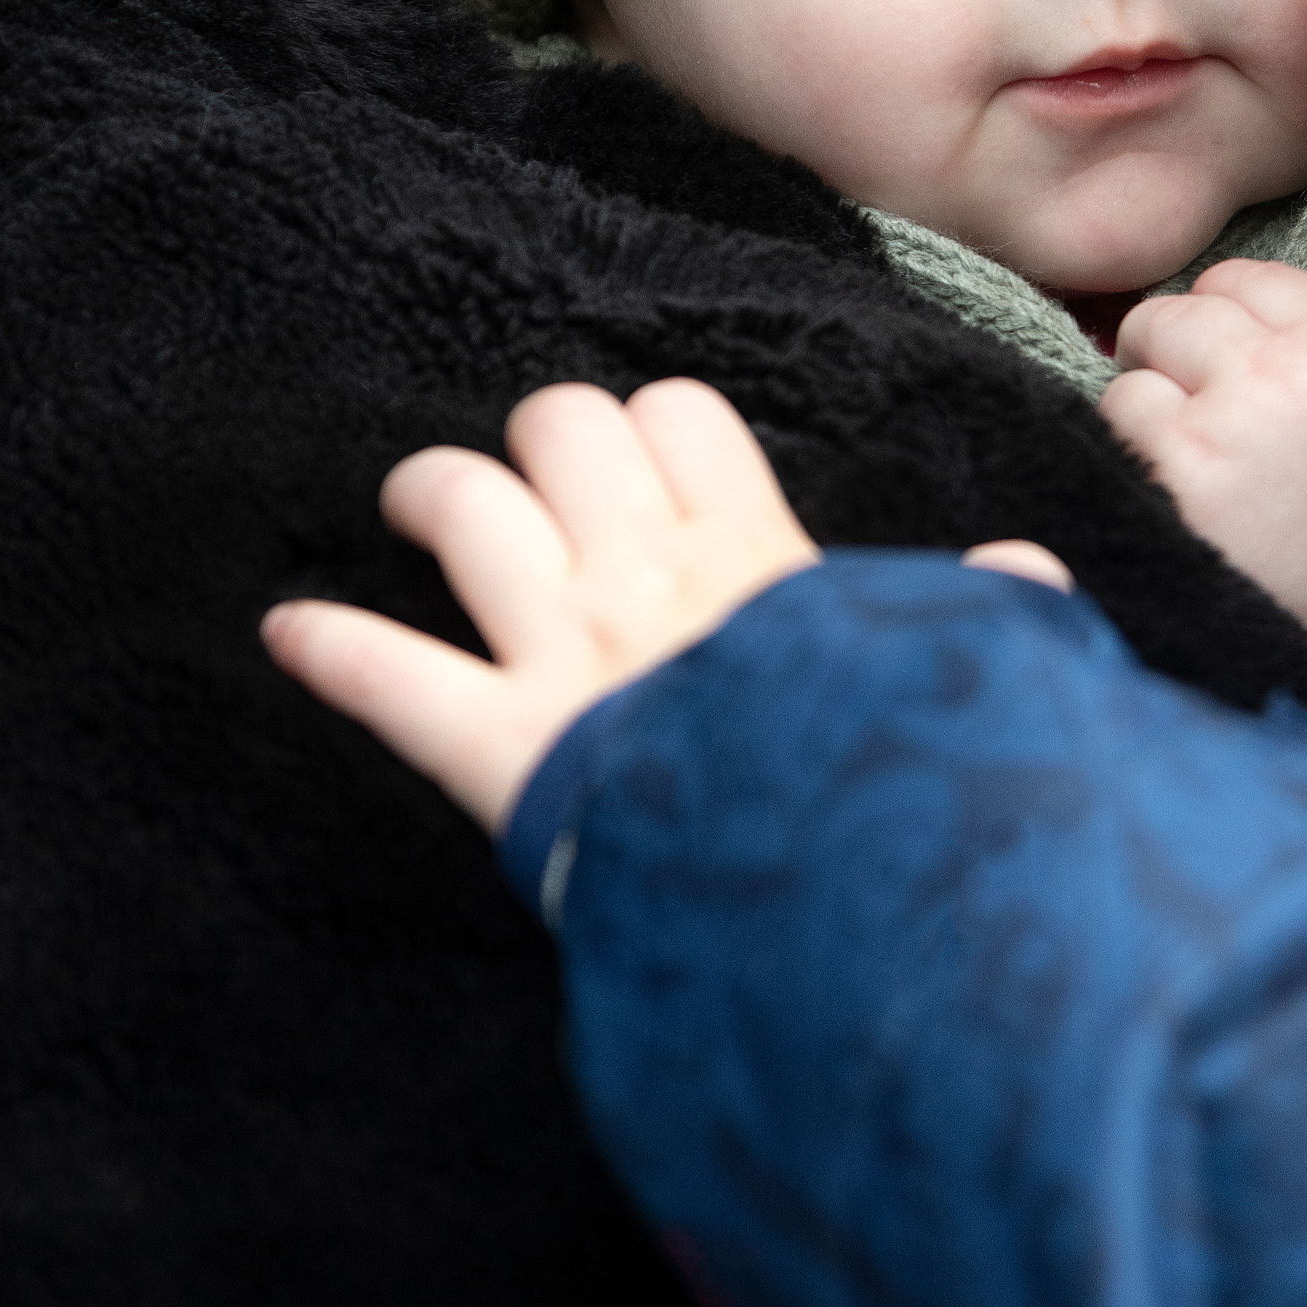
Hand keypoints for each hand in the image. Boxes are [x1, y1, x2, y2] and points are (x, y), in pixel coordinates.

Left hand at [264, 377, 1069, 833]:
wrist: (838, 889)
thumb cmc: (907, 777)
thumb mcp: (968, 677)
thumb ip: (989, 615)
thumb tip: (1022, 572)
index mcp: (754, 557)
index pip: (682, 418)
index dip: (653, 429)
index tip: (647, 468)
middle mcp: (649, 579)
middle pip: (564, 428)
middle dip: (540, 445)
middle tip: (539, 494)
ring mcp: (568, 652)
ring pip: (466, 508)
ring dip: (433, 499)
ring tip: (418, 513)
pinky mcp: (499, 747)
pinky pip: (391, 680)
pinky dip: (332, 651)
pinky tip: (285, 633)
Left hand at [1106, 263, 1306, 796]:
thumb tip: (1231, 322)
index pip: (1249, 280)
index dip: (1225, 315)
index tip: (1224, 356)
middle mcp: (1283, 375)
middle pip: (1178, 316)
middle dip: (1169, 356)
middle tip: (1189, 413)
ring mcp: (1223, 429)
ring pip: (1132, 372)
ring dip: (1144, 412)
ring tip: (1187, 470)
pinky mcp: (1177, 489)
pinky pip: (1114, 433)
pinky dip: (1128, 463)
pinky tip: (1173, 505)